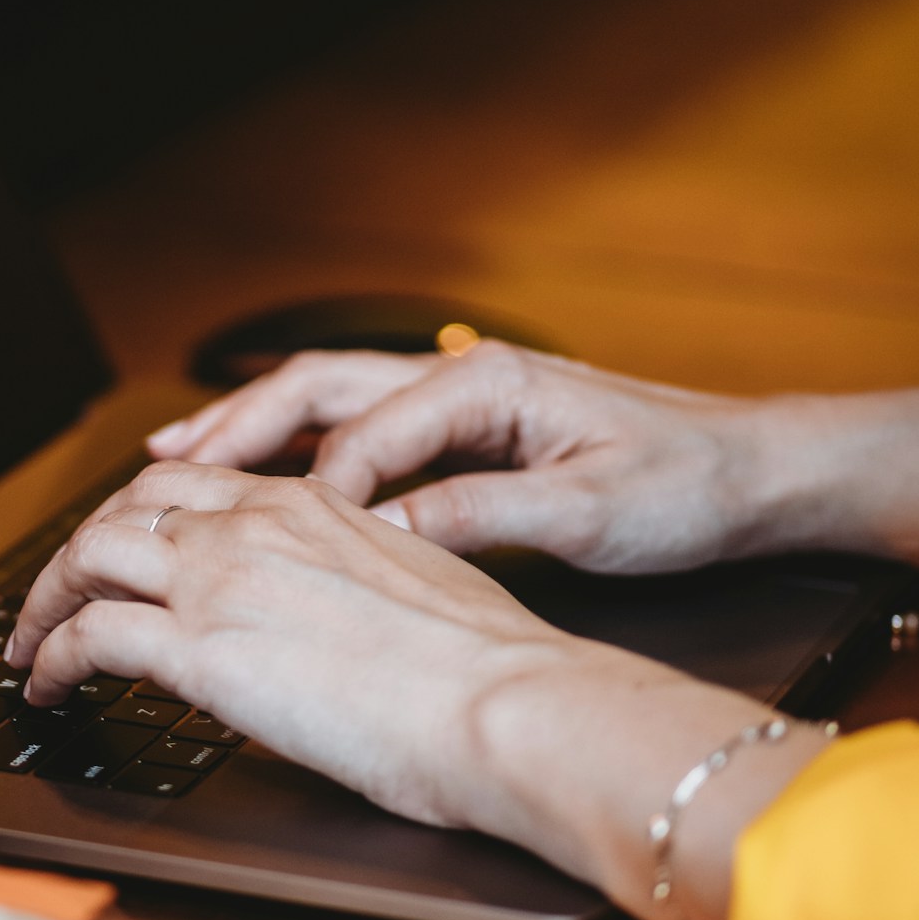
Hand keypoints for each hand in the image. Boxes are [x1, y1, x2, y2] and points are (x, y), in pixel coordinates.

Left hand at [3, 461, 584, 829]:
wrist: (506, 704)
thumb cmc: (489, 669)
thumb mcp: (413, 586)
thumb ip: (348, 580)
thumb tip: (326, 616)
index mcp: (308, 504)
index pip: (191, 485)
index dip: (136, 517)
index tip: (116, 551)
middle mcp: (253, 525)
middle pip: (122, 510)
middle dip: (76, 555)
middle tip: (55, 599)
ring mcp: (220, 580)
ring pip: (85, 558)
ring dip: (43, 602)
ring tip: (31, 646)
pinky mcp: (199, 649)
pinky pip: (87, 637)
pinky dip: (50, 659)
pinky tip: (47, 687)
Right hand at [145, 343, 918, 581]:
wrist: (764, 472)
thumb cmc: (693, 484)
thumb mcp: (594, 510)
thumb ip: (484, 513)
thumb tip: (389, 530)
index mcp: (485, 382)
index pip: (360, 434)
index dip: (301, 490)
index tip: (251, 544)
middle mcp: (459, 374)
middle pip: (314, 390)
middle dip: (230, 429)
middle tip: (154, 470)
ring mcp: (459, 396)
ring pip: (325, 403)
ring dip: (249, 431)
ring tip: (171, 461)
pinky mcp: (467, 430)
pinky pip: (356, 430)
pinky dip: (296, 451)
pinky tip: (260, 481)